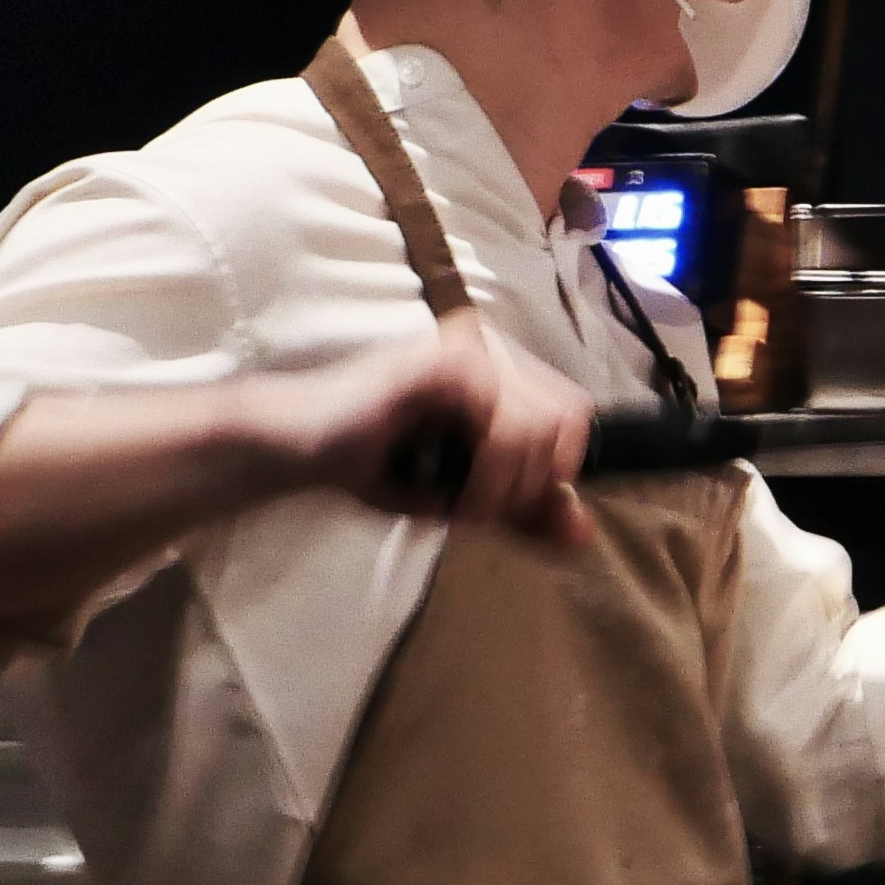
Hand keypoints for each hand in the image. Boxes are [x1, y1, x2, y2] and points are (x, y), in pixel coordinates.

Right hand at [255, 317, 593, 543]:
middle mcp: (495, 350)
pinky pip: (506, 426)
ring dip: (510, 488)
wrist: (299, 446)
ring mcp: (471, 349)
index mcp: (505, 372)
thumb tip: (584, 535)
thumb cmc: (375, 464)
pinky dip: (491, 478)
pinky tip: (455, 499)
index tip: (513, 507)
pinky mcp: (445, 362)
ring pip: (543, 427)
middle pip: (569, 422)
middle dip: (535, 485)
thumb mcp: (464, 497)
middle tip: (482, 512)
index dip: (559, 472)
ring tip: (463, 509)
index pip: (575, 416)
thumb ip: (524, 513)